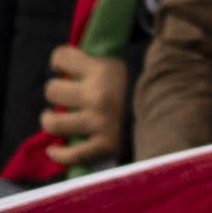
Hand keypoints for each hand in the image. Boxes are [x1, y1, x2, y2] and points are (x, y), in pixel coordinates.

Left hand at [35, 46, 129, 170]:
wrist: (162, 111)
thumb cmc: (130, 86)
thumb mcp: (113, 64)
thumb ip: (87, 63)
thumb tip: (61, 63)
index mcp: (103, 69)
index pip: (59, 57)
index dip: (59, 63)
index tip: (65, 68)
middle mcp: (99, 95)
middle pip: (51, 90)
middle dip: (56, 93)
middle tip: (66, 97)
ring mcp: (101, 122)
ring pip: (53, 123)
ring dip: (50, 121)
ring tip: (55, 119)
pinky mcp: (105, 146)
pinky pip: (71, 155)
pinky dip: (59, 154)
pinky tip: (54, 149)